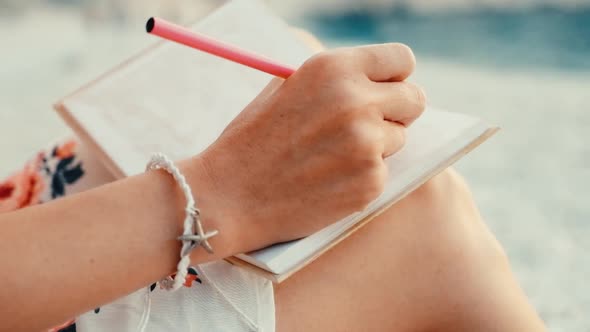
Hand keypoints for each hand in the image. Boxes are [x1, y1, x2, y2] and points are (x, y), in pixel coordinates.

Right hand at [192, 44, 425, 251]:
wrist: (228, 195)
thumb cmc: (253, 140)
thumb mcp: (287, 88)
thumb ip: (334, 79)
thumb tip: (376, 80)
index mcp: (335, 69)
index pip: (401, 60)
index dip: (395, 77)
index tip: (386, 90)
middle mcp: (356, 101)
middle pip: (414, 99)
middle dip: (396, 112)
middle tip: (369, 126)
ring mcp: (366, 144)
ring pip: (399, 138)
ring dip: (377, 147)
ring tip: (332, 157)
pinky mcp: (370, 182)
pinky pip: (384, 172)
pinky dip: (363, 177)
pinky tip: (329, 181)